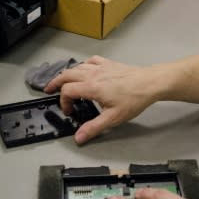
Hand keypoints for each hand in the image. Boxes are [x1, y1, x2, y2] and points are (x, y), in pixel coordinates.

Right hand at [43, 56, 163, 143]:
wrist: (150, 83)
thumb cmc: (134, 99)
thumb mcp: (113, 118)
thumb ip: (93, 127)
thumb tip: (79, 137)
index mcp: (92, 87)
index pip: (67, 91)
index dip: (63, 102)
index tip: (69, 111)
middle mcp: (93, 74)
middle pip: (66, 75)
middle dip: (56, 83)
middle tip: (49, 89)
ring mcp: (101, 67)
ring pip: (77, 66)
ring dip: (67, 74)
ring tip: (63, 81)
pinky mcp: (109, 64)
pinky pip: (91, 61)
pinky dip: (83, 65)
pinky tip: (85, 69)